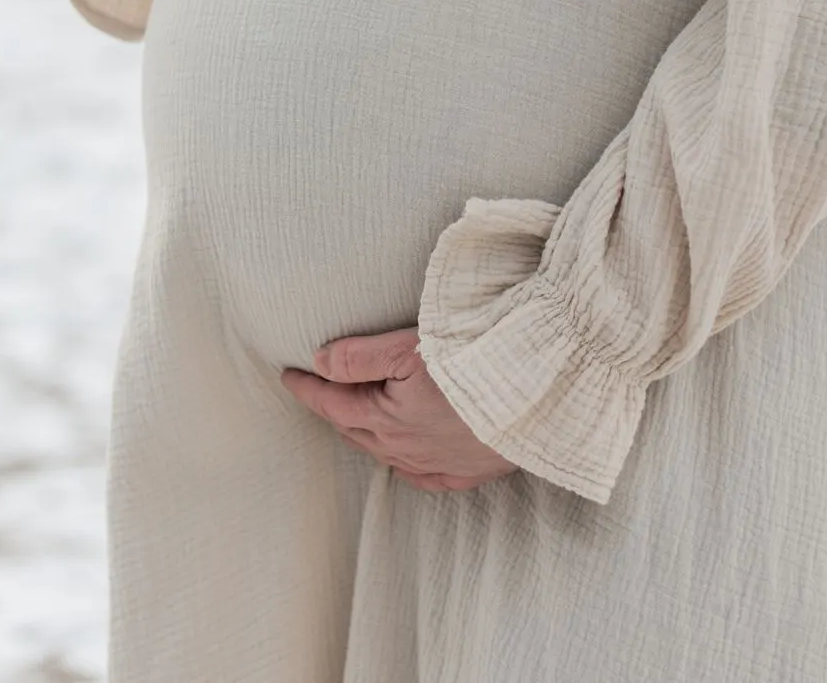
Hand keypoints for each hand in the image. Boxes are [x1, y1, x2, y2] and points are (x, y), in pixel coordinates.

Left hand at [281, 327, 516, 492]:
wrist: (539, 397)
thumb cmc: (477, 365)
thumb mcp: (410, 349)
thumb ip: (360, 357)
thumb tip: (319, 362)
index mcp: (387, 418)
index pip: (333, 403)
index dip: (308, 389)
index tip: (287, 375)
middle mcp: (407, 448)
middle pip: (356, 431)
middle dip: (332, 411)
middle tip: (316, 393)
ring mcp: (439, 463)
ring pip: (387, 454)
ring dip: (364, 436)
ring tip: (350, 420)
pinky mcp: (470, 470)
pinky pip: (425, 476)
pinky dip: (405, 467)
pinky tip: (403, 463)